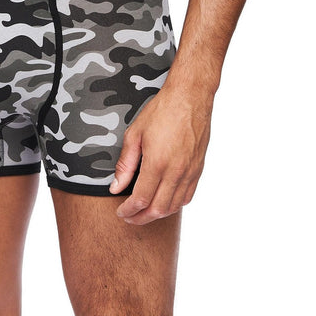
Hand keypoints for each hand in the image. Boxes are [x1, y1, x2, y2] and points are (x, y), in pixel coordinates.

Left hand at [109, 84, 211, 224]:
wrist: (190, 97)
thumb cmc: (161, 111)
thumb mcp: (134, 134)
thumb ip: (125, 164)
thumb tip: (116, 187)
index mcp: (158, 163)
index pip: (141, 199)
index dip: (129, 210)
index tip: (120, 212)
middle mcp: (176, 171)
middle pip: (158, 209)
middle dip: (141, 218)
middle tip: (129, 217)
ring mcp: (190, 171)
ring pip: (174, 206)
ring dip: (158, 214)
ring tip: (144, 212)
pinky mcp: (199, 168)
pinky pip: (188, 196)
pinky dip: (174, 205)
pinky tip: (164, 202)